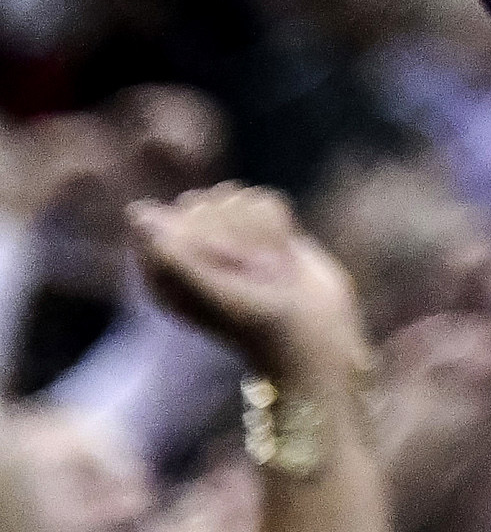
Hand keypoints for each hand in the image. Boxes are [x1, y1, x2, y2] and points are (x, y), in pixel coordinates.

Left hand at [126, 186, 370, 390]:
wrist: (313, 334)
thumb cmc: (257, 321)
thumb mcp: (211, 293)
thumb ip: (172, 253)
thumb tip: (136, 211)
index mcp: (166, 272)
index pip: (168, 222)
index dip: (202, 239)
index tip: (226, 267)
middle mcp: (191, 253)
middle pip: (205, 203)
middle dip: (234, 233)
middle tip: (252, 273)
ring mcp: (227, 239)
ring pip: (237, 197)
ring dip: (260, 232)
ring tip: (269, 269)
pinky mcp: (259, 230)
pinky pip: (265, 200)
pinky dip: (279, 226)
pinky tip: (283, 257)